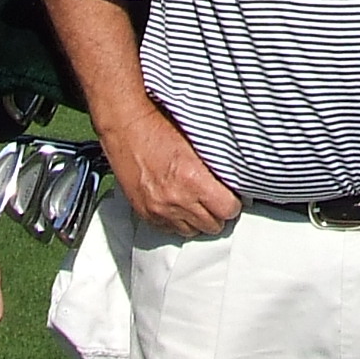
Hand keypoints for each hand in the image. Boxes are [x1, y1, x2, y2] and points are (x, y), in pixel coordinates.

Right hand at [98, 103, 240, 236]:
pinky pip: (169, 230)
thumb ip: (215, 167)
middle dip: (216, 213)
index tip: (230, 197)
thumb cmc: (158, 127)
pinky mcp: (145, 213)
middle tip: (215, 200)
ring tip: (195, 202)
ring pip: (191, 231)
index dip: (232, 203)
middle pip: (212, 225)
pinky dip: (176, 220)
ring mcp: (159, 209)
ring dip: (196, 219)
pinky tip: (177, 204)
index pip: (228, 209)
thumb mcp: (196, 143)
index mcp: (193, 179)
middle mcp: (176, 199)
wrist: (126, 127)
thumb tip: (232, 180)